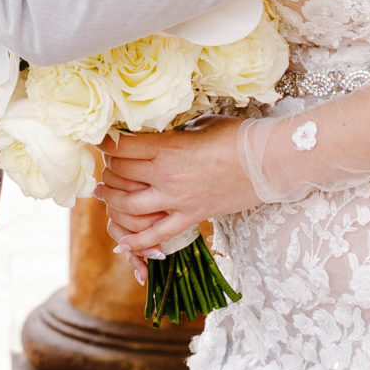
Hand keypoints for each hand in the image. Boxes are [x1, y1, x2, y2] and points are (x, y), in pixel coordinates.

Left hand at [95, 121, 257, 262]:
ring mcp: (177, 200)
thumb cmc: (238, 136)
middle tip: (107, 164)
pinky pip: (157, 234)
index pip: (121, 146)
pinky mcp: (191, 217)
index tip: (100, 138)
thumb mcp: (201, 124)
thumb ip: (175, 131)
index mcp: (168, 148)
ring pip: (128, 205)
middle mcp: (166, 176)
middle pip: (120, 174)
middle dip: (108, 168)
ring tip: (103, 192)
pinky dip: (137, 242)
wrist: (269, 162)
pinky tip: (122, 244)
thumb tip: (158, 132)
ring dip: (111, 199)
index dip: (105, 142)